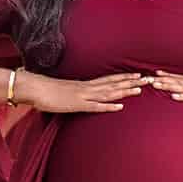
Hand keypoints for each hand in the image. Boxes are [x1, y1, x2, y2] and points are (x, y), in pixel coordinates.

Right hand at [21, 70, 147, 113]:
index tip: (138, 74)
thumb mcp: (63, 90)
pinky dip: (108, 106)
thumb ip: (72, 92)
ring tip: (140, 89)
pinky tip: (120, 107)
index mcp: (84, 84)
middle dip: (132, 82)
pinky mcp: (76, 105)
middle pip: (113, 84)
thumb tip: (77, 94)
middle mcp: (86, 88)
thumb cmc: (45, 90)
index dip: (124, 77)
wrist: (33, 88)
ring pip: (108, 93)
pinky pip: (94, 106)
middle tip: (149, 79)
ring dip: (124, 91)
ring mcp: (82, 96)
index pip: (109, 79)